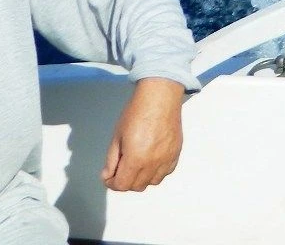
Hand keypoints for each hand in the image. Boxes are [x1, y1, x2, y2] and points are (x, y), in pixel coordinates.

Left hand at [102, 77, 184, 191]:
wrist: (160, 97)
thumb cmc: (137, 112)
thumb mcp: (117, 136)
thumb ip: (111, 159)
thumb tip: (108, 175)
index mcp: (135, 159)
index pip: (122, 185)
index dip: (112, 183)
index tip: (109, 177)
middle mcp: (153, 164)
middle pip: (137, 186)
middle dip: (125, 181)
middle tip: (120, 169)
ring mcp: (167, 159)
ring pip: (152, 182)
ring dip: (142, 178)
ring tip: (136, 165)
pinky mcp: (176, 153)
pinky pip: (166, 172)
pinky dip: (157, 172)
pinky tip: (151, 161)